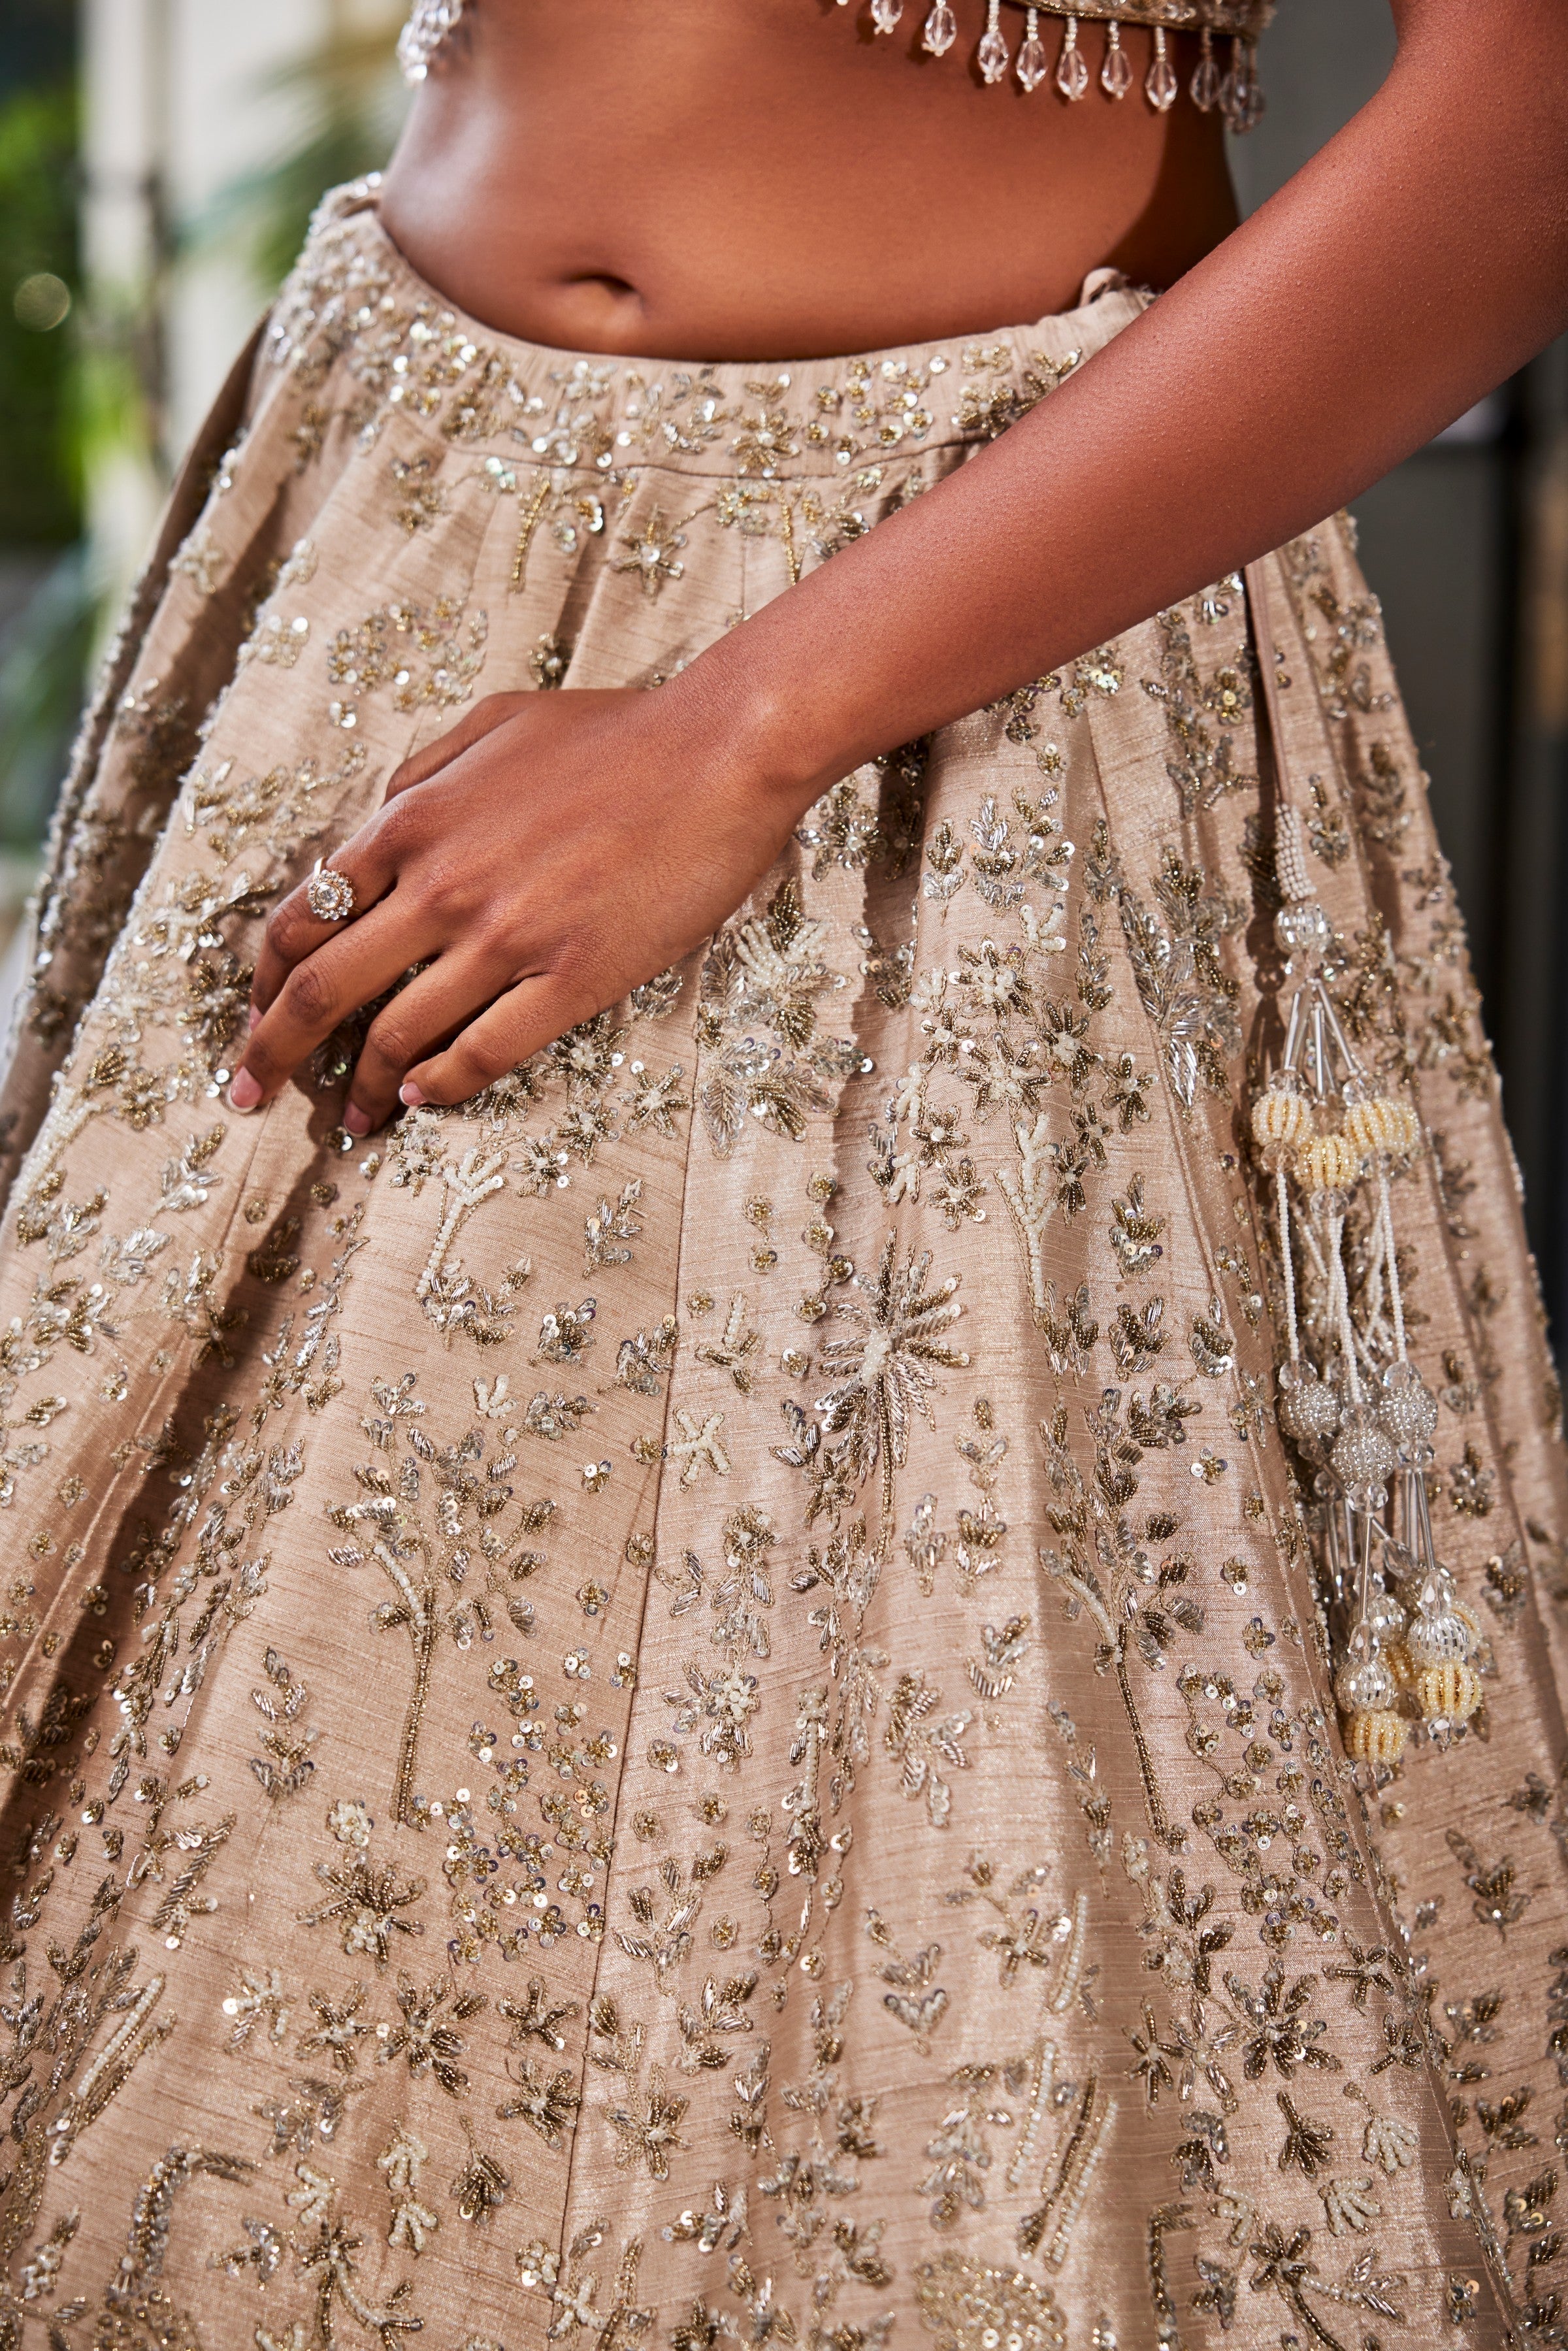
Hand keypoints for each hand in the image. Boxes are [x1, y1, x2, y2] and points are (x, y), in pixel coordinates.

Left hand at [228, 681, 811, 1132]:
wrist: (719, 753)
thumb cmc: (615, 732)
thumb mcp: (493, 723)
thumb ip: (423, 773)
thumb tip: (379, 818)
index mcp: (413, 823)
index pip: (301, 920)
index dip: (262, 984)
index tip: (255, 1021)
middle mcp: (442, 886)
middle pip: (324, 991)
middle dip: (273, 1054)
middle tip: (251, 1095)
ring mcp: (506, 938)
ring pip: (398, 1035)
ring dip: (361, 1088)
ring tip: (352, 1120)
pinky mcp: (572, 978)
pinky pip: (484, 1053)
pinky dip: (440, 1087)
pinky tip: (423, 1100)